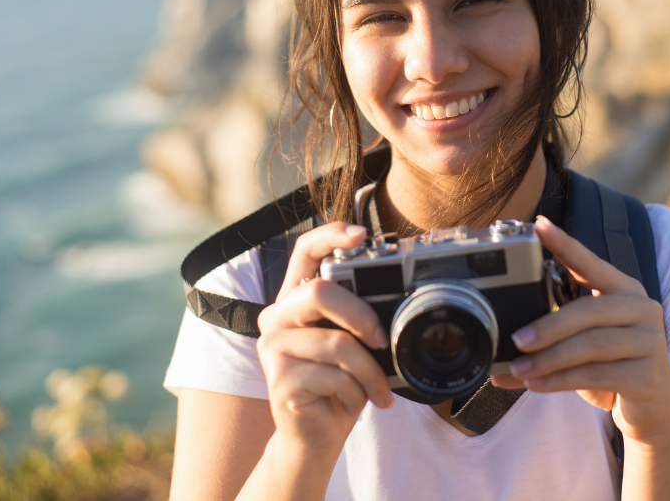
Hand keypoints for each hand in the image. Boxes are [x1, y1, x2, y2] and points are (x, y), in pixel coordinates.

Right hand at [255, 222, 394, 457]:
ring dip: (368, 371)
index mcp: (296, 300)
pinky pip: (333, 376)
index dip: (330, 235)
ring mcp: (273, 348)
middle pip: (320, 292)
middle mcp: (277, 317)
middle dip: (362, 316)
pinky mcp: (279, 380)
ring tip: (375, 388)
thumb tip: (396, 305)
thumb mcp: (354, 344)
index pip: (304, 251)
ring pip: (336, 342)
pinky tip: (351, 402)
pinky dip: (355, 392)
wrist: (317, 437)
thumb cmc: (339, 386)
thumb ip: (360, 318)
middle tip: (381, 340)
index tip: (360, 233)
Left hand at [490, 216, 669, 445]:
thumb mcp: (586, 342)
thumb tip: (502, 345)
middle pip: (589, 310)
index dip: (565, 244)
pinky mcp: (648, 376)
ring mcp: (651, 341)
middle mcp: (643, 309)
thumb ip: (556, 334)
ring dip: (549, 359)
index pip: (590, 263)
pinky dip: (560, 380)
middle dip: (548, 326)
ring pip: (591, 345)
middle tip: (516, 339)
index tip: (538, 226)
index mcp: (625, 290)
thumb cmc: (612, 367)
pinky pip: (596, 375)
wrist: (651, 409)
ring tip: (519, 368)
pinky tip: (536, 385)